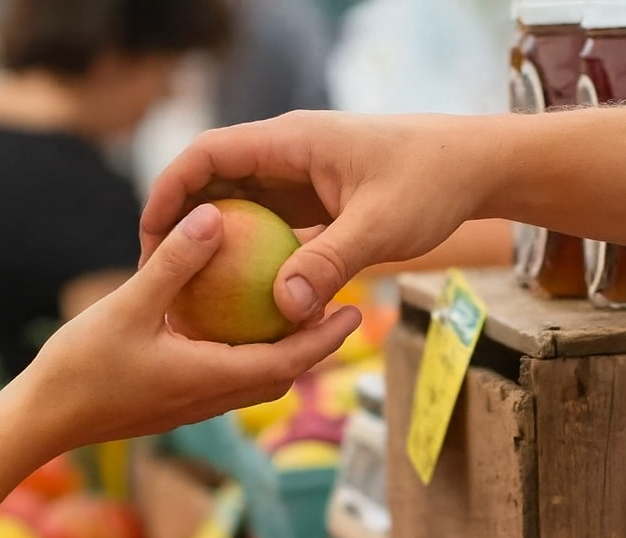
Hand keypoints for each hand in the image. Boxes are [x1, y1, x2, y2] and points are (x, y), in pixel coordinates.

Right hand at [18, 203, 360, 453]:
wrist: (41, 421)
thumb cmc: (81, 366)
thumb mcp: (128, 305)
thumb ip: (175, 262)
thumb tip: (214, 215)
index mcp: (212, 378)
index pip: (288, 362)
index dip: (325, 338)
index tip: (355, 311)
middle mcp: (211, 398)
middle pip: (281, 374)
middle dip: (316, 346)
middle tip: (343, 309)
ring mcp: (192, 405)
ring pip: (255, 380)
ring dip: (283, 352)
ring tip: (299, 314)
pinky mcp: (173, 402)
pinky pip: (225, 377)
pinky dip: (246, 354)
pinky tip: (235, 323)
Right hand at [139, 111, 494, 325]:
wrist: (475, 167)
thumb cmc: (431, 184)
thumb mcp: (380, 227)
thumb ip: (330, 263)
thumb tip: (283, 308)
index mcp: (290, 141)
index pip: (207, 155)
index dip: (170, 192)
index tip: (150, 238)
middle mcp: (288, 154)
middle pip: (214, 181)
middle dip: (182, 223)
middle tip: (160, 277)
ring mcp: (302, 176)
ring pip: (241, 205)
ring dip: (216, 243)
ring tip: (192, 293)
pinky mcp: (318, 200)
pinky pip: (271, 226)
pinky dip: (253, 255)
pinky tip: (245, 300)